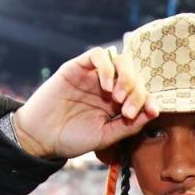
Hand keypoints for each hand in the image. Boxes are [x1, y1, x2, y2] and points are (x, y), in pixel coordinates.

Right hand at [12, 47, 159, 159]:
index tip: (152, 112)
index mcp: (117, 104)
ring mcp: (93, 76)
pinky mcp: (78, 67)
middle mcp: (108, 87)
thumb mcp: (105, 137)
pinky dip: (107, 67)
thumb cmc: (72, 139)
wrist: (41, 137)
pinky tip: (106, 86)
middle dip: (137, 91)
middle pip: (134, 75)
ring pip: (120, 61)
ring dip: (126, 77)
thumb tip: (153, 112)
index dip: (150, 99)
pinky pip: (98, 55)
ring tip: (117, 98)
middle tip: (127, 110)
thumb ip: (128, 126)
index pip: (141, 92)